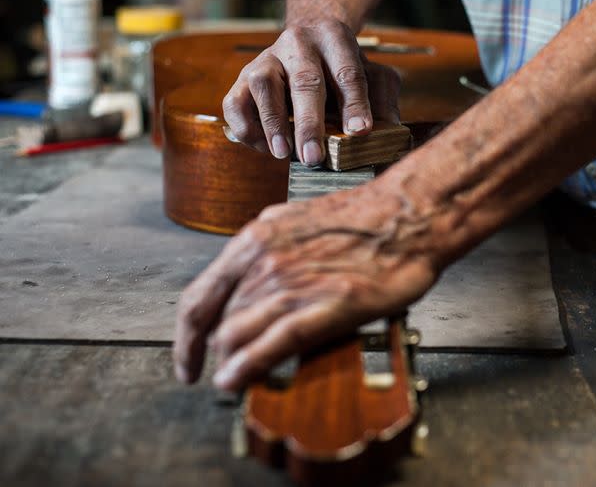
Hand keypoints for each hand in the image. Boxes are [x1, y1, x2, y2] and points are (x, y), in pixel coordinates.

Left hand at [172, 184, 437, 390]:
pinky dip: (247, 368)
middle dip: (217, 354)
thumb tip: (248, 274)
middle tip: (223, 371)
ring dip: (230, 365)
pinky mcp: (326, 306)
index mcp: (256, 240)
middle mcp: (265, 262)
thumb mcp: (296, 221)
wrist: (408, 214)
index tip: (187, 358)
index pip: (199, 298)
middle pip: (218, 323)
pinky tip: (236, 382)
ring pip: (237, 336)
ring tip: (234, 381)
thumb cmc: (362, 216)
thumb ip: (267, 250)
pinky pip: (272, 345)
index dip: (185, 337)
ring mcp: (293, 284)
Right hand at [222, 21, 401, 164]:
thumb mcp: (372, 73)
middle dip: (310, 123)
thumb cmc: (343, 67)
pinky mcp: (243, 76)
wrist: (307, 38)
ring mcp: (266, 58)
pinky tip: (265, 147)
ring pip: (264, 86)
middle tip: (314, 156)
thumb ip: (382, 96)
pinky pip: (235, 102)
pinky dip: (247, 127)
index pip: (347, 72)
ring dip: (273, 123)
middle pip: (305, 81)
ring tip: (283, 153)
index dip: (354, 104)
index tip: (360, 132)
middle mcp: (298, 43)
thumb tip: (387, 128)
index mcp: (335, 38)